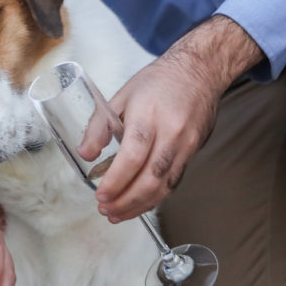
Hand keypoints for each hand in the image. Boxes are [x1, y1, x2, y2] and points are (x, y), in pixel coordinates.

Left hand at [91, 15, 262, 221]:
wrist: (199, 71)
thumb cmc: (157, 82)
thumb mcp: (121, 95)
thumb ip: (100, 125)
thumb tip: (85, 154)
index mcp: (148, 116)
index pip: (133, 156)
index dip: (116, 180)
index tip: (100, 195)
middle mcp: (171, 133)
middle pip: (151, 177)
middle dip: (127, 200)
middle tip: (106, 211)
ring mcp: (186, 144)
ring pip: (165, 184)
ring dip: (141, 204)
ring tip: (119, 214)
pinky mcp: (194, 151)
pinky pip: (175, 180)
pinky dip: (156, 196)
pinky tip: (140, 203)